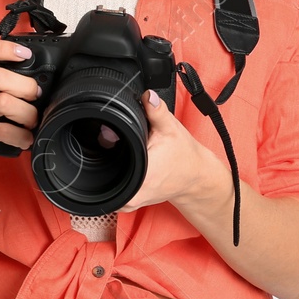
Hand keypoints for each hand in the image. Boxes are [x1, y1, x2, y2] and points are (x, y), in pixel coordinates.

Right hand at [0, 38, 42, 176]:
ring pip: (4, 102)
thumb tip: (37, 76)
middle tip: (36, 96)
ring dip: (27, 113)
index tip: (26, 55)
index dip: (3, 48)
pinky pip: (2, 130)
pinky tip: (26, 138)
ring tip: (32, 120)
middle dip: (26, 86)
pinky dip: (21, 135)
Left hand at [115, 89, 228, 213]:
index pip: (107, 160)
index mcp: (140, 176)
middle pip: (103, 170)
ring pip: (106, 182)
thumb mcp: (171, 129)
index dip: (106, 143)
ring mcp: (130, 202)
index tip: (111, 134)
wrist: (196, 177)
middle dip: (108, 153)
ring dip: (111, 166)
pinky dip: (117, 175)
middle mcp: (133, 194)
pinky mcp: (131, 202)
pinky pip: (114, 189)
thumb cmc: (185, 156)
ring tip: (127, 153)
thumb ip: (157, 111)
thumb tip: (147, 95)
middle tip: (124, 143)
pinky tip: (127, 164)